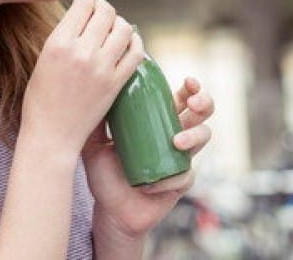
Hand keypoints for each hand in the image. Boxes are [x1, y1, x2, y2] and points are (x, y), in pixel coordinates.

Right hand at [20, 0, 143, 155]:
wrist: (51, 135)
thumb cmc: (40, 99)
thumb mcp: (44, 59)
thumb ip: (64, 36)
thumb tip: (81, 13)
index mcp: (58, 43)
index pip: (83, 3)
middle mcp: (82, 52)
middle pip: (106, 12)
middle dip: (104, 6)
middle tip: (100, 11)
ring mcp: (102, 68)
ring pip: (124, 28)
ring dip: (120, 23)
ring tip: (113, 28)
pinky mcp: (116, 84)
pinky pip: (136, 53)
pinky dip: (135, 43)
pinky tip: (129, 44)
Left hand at [84, 76, 213, 241]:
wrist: (110, 211)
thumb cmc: (105, 174)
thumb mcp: (94, 145)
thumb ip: (92, 123)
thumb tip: (88, 93)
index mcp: (158, 120)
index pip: (181, 96)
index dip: (191, 87)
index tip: (188, 82)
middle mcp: (174, 134)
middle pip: (202, 111)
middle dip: (204, 102)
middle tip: (193, 103)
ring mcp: (181, 159)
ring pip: (203, 136)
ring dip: (194, 136)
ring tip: (177, 142)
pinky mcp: (181, 182)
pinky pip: (186, 175)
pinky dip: (170, 178)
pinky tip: (151, 184)